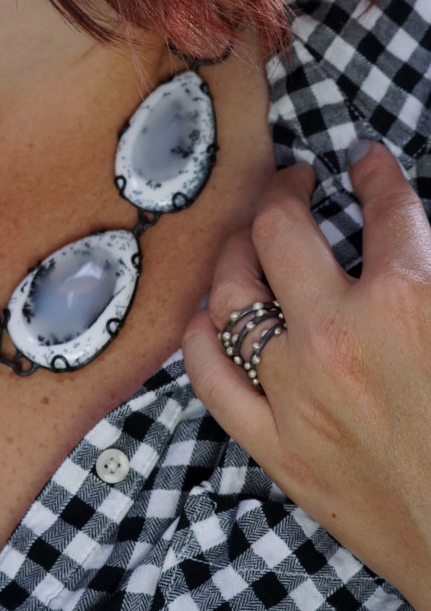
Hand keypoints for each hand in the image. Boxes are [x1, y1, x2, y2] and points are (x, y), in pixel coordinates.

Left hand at [183, 142, 430, 610]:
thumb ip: (429, 275)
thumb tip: (400, 239)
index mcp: (408, 302)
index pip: (386, 209)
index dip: (377, 174)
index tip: (367, 163)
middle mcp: (339, 337)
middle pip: (280, 231)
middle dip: (285, 191)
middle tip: (294, 184)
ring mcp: (296, 392)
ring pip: (232, 292)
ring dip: (236, 252)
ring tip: (250, 240)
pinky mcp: (275, 446)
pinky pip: (209, 374)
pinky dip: (203, 335)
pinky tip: (211, 316)